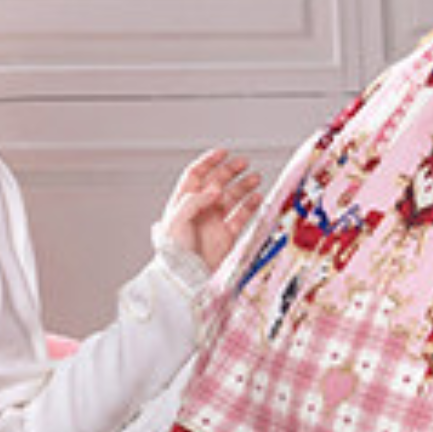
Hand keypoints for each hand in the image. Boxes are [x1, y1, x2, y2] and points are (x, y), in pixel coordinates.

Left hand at [157, 149, 264, 272]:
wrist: (185, 278)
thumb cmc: (174, 253)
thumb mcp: (177, 221)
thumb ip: (194, 201)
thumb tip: (213, 189)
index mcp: (183, 203)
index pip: (196, 175)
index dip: (209, 162)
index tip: (223, 153)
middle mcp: (200, 210)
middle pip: (216, 183)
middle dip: (230, 171)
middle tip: (243, 163)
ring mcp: (214, 222)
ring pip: (231, 198)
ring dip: (243, 186)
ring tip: (255, 178)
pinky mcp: (226, 236)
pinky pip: (241, 217)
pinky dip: (250, 206)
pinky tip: (257, 198)